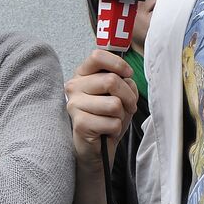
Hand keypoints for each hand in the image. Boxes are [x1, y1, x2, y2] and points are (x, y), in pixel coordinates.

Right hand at [65, 49, 138, 166]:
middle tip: (129, 106)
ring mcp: (74, 105)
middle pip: (111, 80)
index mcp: (82, 74)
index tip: (128, 74)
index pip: (97, 56)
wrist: (96, 148)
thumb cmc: (107, 117)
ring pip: (114, 103)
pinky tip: (106, 131)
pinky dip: (116, 128)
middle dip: (128, 96)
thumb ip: (124, 81)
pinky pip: (112, 122)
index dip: (118, 64)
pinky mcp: (80, 123)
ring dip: (122, 114)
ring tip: (114, 119)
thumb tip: (127, 79)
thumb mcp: (119, 94)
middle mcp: (74, 86)